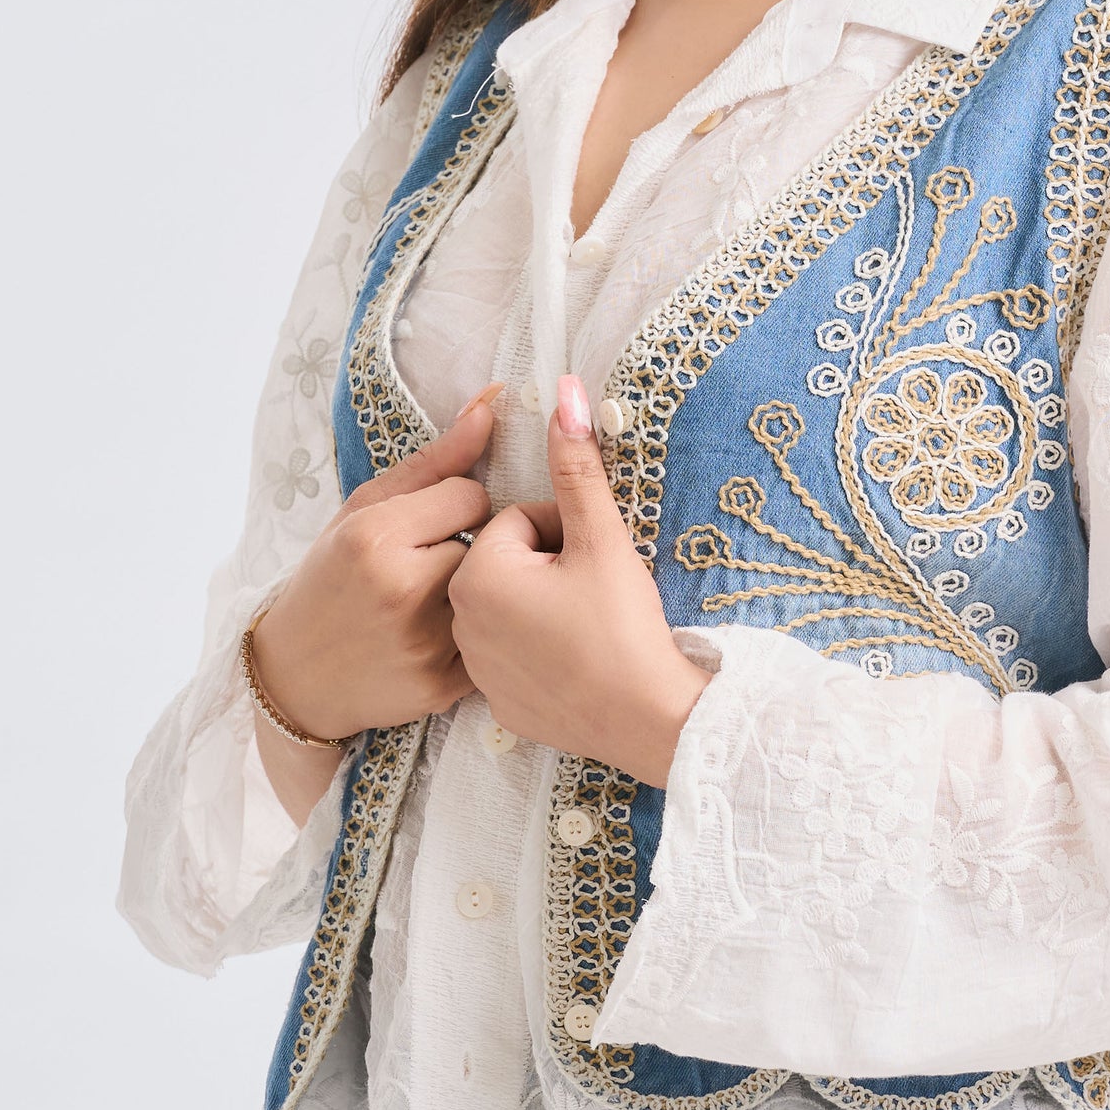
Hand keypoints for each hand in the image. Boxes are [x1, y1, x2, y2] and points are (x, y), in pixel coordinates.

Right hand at [251, 391, 499, 749]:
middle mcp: (402, 590)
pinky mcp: (443, 685)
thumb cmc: (331, 579)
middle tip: (432, 563)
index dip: (456, 506)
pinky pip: (494, 639)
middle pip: (488, 543)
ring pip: (494, 591)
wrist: (296, 677)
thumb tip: (494, 401)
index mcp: (376, 538)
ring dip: (478, 589)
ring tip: (437, 597)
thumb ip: (435, 459)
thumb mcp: (364, 509)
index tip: (431, 524)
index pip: (471, 495)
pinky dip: (479, 634)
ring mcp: (426, 644)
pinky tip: (441, 633)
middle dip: (470, 547)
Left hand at [449, 377, 709, 787]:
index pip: (518, 521)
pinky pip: (514, 655)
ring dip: (544, 606)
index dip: (564, 532)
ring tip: (587, 627)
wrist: (649, 719)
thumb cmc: (624, 625)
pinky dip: (541, 651)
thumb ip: (577, 464)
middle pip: (508, 563)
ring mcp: (474, 667)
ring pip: (510, 608)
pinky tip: (577, 662)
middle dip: (549, 567)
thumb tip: (566, 391)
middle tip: (591, 594)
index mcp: (477, 574)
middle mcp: (459, 621)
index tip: (592, 561)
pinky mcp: (496, 701)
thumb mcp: (601, 537)